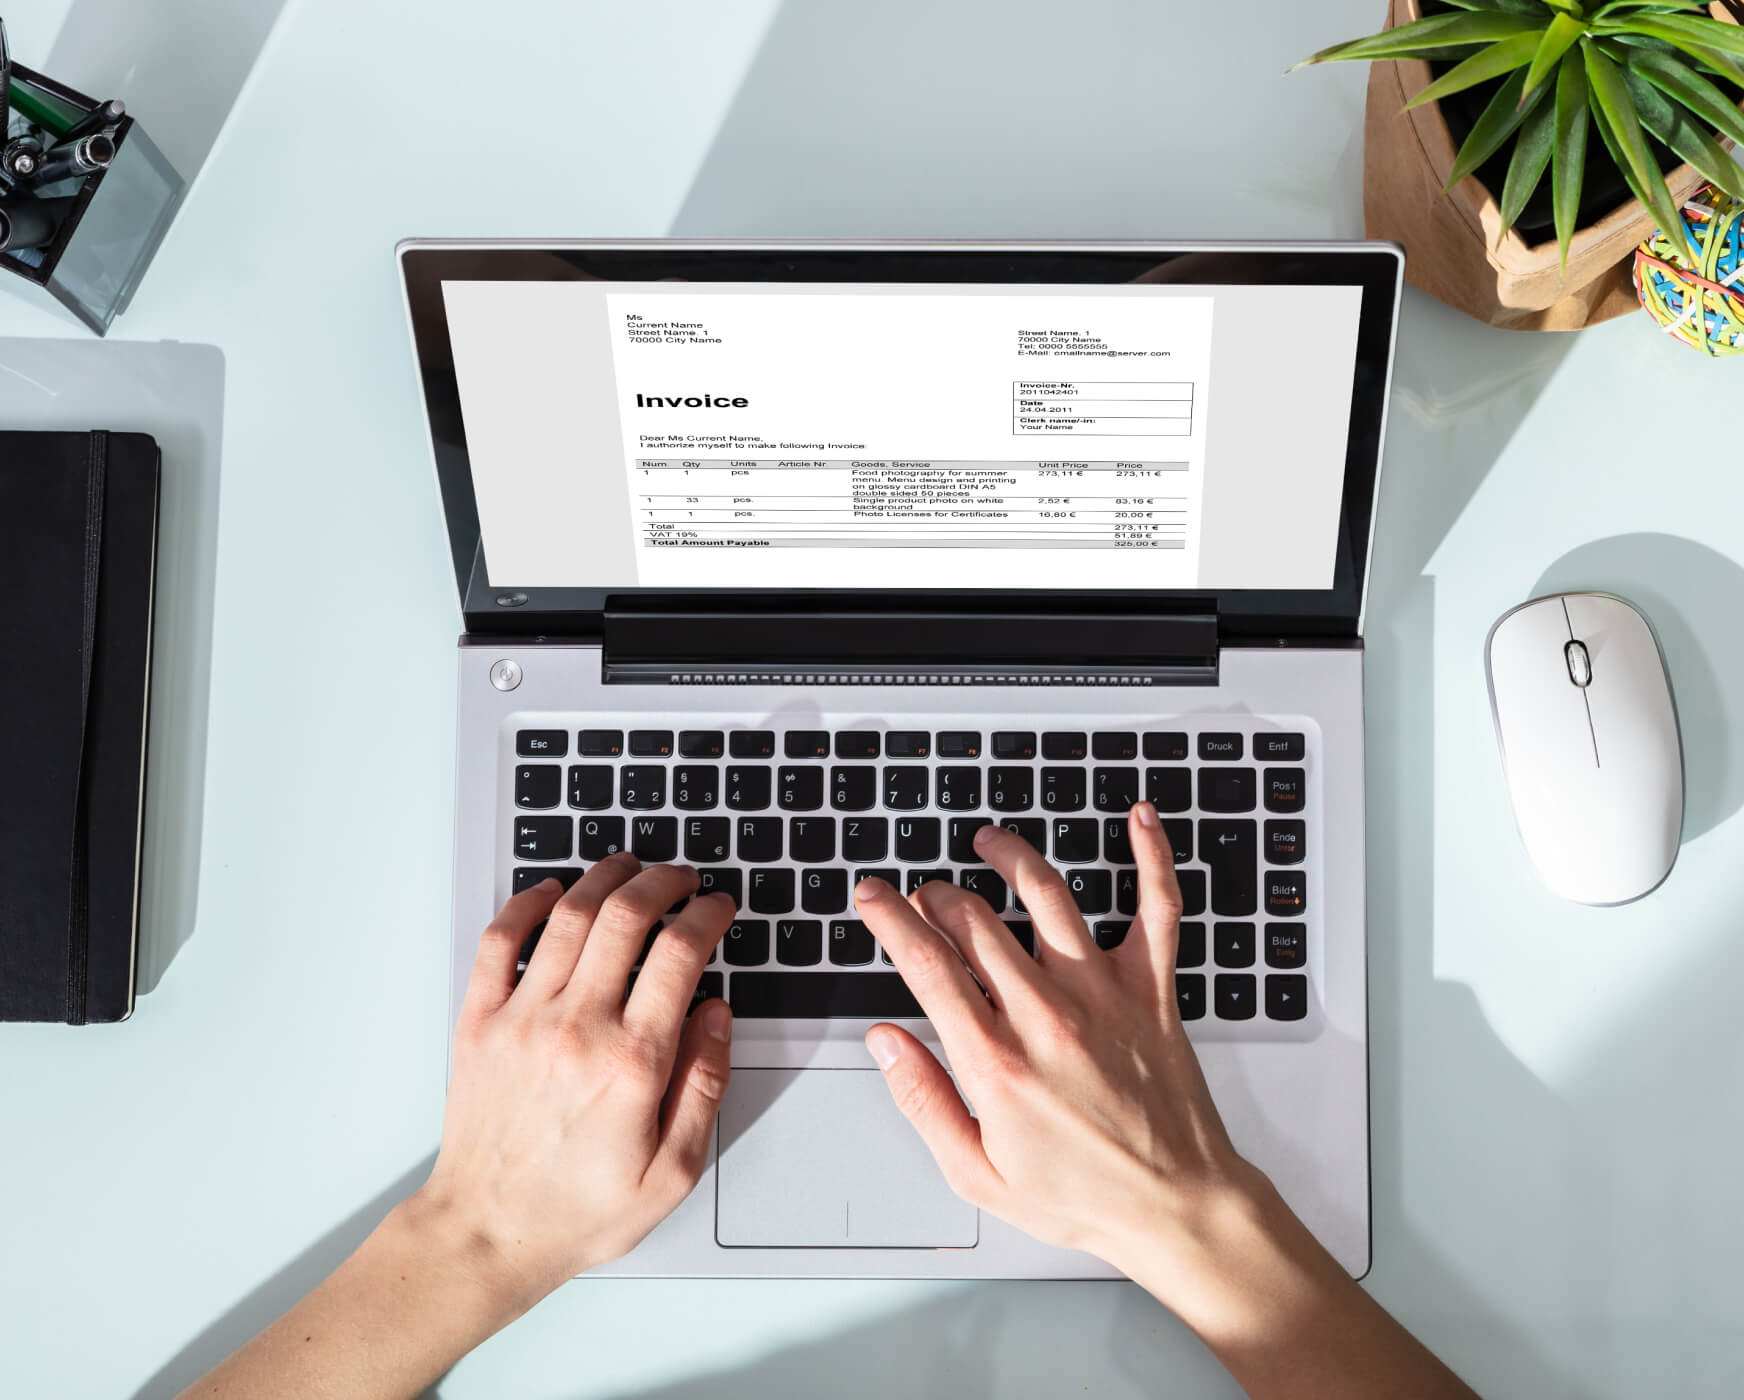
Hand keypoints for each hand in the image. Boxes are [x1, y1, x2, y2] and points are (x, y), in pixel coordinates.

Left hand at [415, 853, 734, 1307]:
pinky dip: (526, 903)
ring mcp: (521, 1019)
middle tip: (682, 876)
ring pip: (567, 914)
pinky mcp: (479, 1022)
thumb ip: (705, 1085)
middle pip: (625, 916)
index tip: (718, 907)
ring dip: (605, 877)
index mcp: (632, 1062)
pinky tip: (552, 893)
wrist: (488, 1232)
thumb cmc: (578, 1209)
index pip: (679, 953)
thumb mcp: (674, 1170)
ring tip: (629, 867)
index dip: (707, 914)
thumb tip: (717, 1014)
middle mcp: (576, 1028)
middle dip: (664, 880)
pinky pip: (498, 940)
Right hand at [854, 806, 1261, 1294]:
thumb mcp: (977, 1174)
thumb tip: (884, 1042)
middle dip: (935, 894)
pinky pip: (1158, 907)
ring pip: (1048, 895)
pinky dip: (1151, 857)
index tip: (874, 898)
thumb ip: (923, 1100)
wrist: (1176, 1206)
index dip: (890, 919)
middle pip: (974, 921)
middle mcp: (1047, 1015)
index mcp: (996, 1061)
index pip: (927, 964)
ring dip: (1010, 856)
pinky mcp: (1152, 990)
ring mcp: (1104, 994)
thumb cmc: (1084, 1197)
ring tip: (989, 842)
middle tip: (922, 893)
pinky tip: (1139, 820)